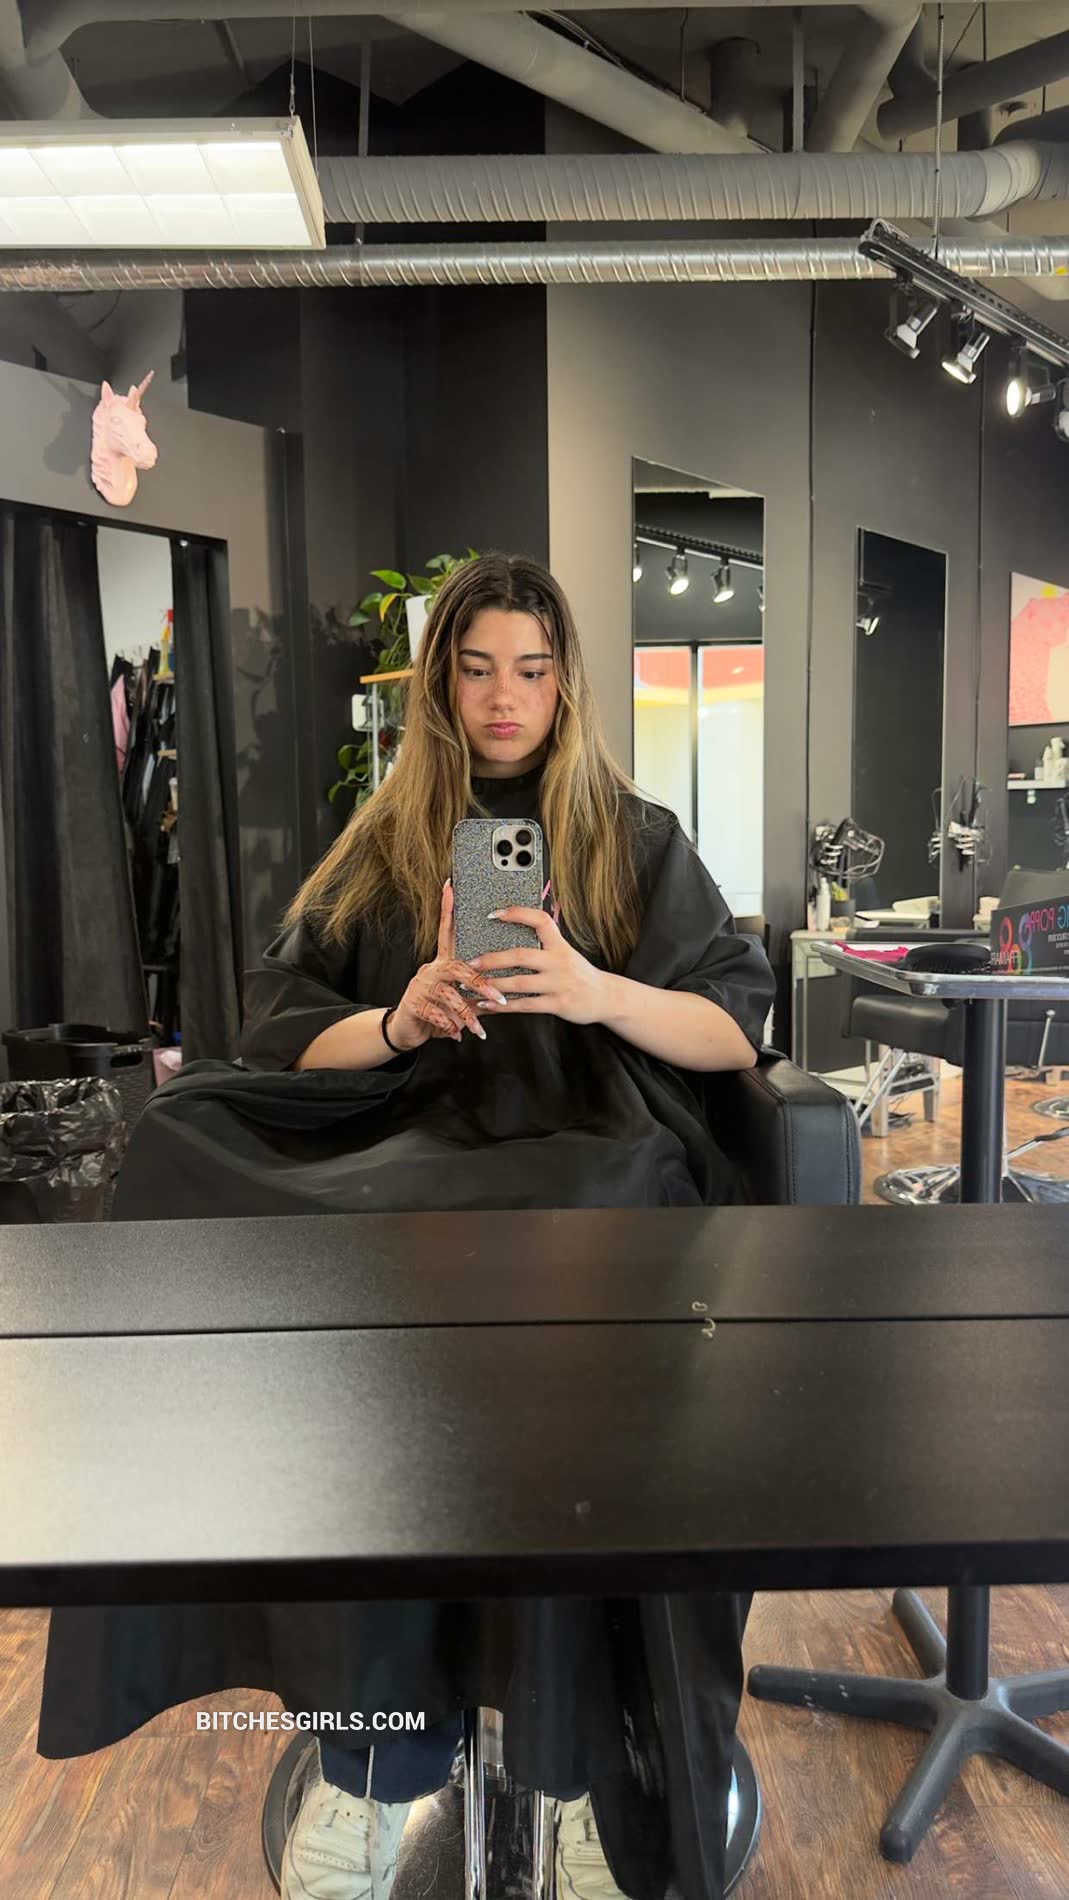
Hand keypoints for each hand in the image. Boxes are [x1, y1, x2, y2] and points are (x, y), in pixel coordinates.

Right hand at [390, 882, 507, 1049]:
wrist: (408, 1030)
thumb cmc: (438, 1010)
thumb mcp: (458, 998)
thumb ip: (475, 990)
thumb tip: (504, 988)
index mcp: (442, 963)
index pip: (446, 931)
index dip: (448, 909)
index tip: (451, 886)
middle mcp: (430, 970)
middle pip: (456, 967)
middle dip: (480, 983)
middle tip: (499, 998)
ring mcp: (420, 986)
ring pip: (448, 993)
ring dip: (467, 1013)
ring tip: (479, 1028)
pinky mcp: (413, 1004)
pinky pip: (435, 1013)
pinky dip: (450, 1025)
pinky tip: (458, 1034)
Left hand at [471, 907, 609, 1024]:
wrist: (606, 997)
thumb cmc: (579, 973)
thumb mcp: (567, 952)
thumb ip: (546, 942)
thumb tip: (520, 925)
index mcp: (560, 945)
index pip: (540, 920)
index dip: (517, 914)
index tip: (494, 914)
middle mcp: (559, 961)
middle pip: (520, 956)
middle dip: (492, 959)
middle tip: (470, 962)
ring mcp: (559, 984)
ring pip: (519, 983)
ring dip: (492, 984)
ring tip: (470, 985)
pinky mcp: (558, 1004)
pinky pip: (525, 1005)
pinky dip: (503, 1006)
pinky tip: (487, 1005)